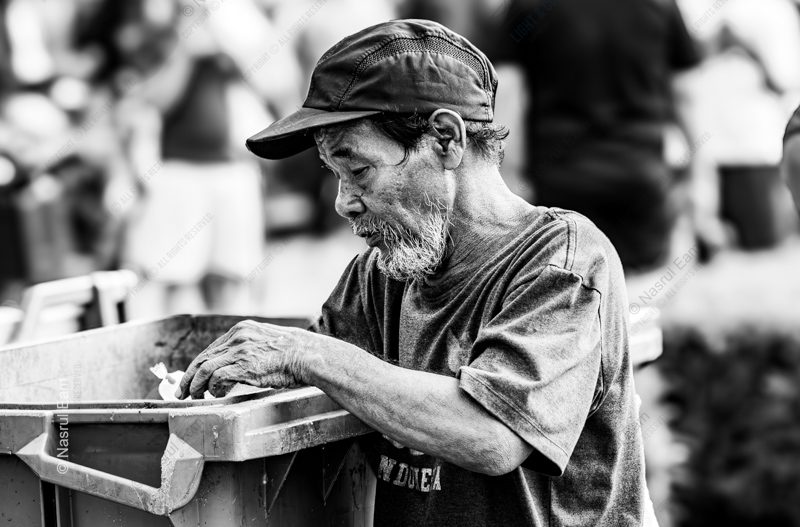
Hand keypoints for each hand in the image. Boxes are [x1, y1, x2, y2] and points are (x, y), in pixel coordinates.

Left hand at [176, 320, 308, 398]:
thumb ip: (249, 348)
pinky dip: (212, 389)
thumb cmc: (293, 352)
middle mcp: (236, 337)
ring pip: (205, 368)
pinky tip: (215, 396)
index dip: (198, 366)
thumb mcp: (267, 341)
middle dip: (189, 377)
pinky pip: (217, 378)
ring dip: (195, 386)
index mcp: (241, 329)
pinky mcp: (243, 365)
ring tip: (194, 397)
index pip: (211, 349)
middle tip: (182, 392)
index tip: (192, 378)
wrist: (307, 354)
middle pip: (202, 358)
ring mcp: (239, 351)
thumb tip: (238, 364)